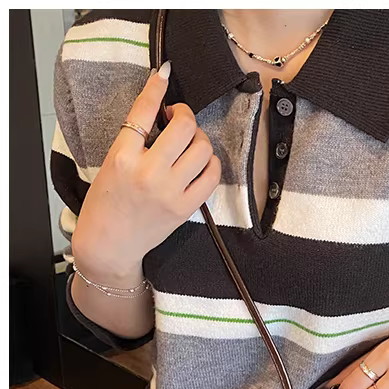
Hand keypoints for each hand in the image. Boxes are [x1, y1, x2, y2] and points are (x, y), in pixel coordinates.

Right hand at [72, 62, 220, 281]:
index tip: (165, 74)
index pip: (143, 113)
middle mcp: (148, 173)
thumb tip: (161, 114)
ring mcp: (170, 192)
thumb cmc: (107, 203)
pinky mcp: (186, 208)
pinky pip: (212, 176)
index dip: (157, 89)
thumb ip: (134, 141)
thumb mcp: (111, 164)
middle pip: (183, 128)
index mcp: (122, 158)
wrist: (110, 244)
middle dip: (185, 116)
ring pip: (203, 149)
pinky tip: (201, 163)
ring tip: (190, 143)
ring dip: (200, 139)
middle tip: (178, 119)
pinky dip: (211, 163)